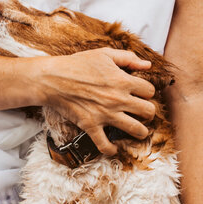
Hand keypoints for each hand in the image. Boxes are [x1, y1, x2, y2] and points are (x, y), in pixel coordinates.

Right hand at [36, 48, 157, 155]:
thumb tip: (148, 64)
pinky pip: (106, 145)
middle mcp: (118, 99)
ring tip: (137, 130)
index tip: (140, 94)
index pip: (149, 91)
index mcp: (122, 81)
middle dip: (148, 112)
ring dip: (140, 132)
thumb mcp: (104, 54)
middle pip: (148, 111)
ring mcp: (105, 114)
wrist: (53, 79)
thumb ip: (128, 58)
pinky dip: (112, 149)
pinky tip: (114, 147)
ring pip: (136, 130)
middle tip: (142, 112)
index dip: (147, 92)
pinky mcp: (91, 126)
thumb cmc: (78, 64)